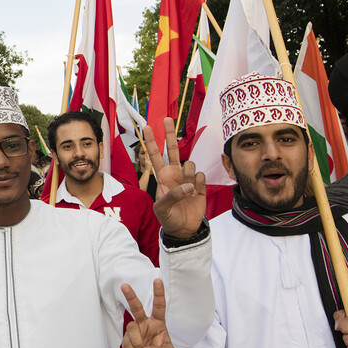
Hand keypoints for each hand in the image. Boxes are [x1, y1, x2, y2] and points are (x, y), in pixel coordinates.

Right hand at [121, 279, 178, 347]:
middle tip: (124, 285)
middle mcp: (145, 324)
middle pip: (136, 308)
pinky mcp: (127, 341)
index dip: (158, 293)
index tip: (157, 280)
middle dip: (130, 296)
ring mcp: (134, 332)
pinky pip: (127, 346)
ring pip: (131, 332)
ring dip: (137, 346)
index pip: (159, 306)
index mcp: (158, 323)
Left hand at [143, 117, 205, 237]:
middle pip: (173, 149)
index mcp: (163, 177)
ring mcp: (187, 178)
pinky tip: (195, 193)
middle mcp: (175, 173)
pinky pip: (201, 175)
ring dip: (189, 175)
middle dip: (168, 134)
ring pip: (190, 163)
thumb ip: (172, 195)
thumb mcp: (162, 208)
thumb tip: (187, 185)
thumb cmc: (168, 217)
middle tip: (166, 119)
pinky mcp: (200, 184)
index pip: (155, 156)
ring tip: (187, 191)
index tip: (146, 127)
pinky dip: (198, 184)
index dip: (151, 142)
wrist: (183, 228)